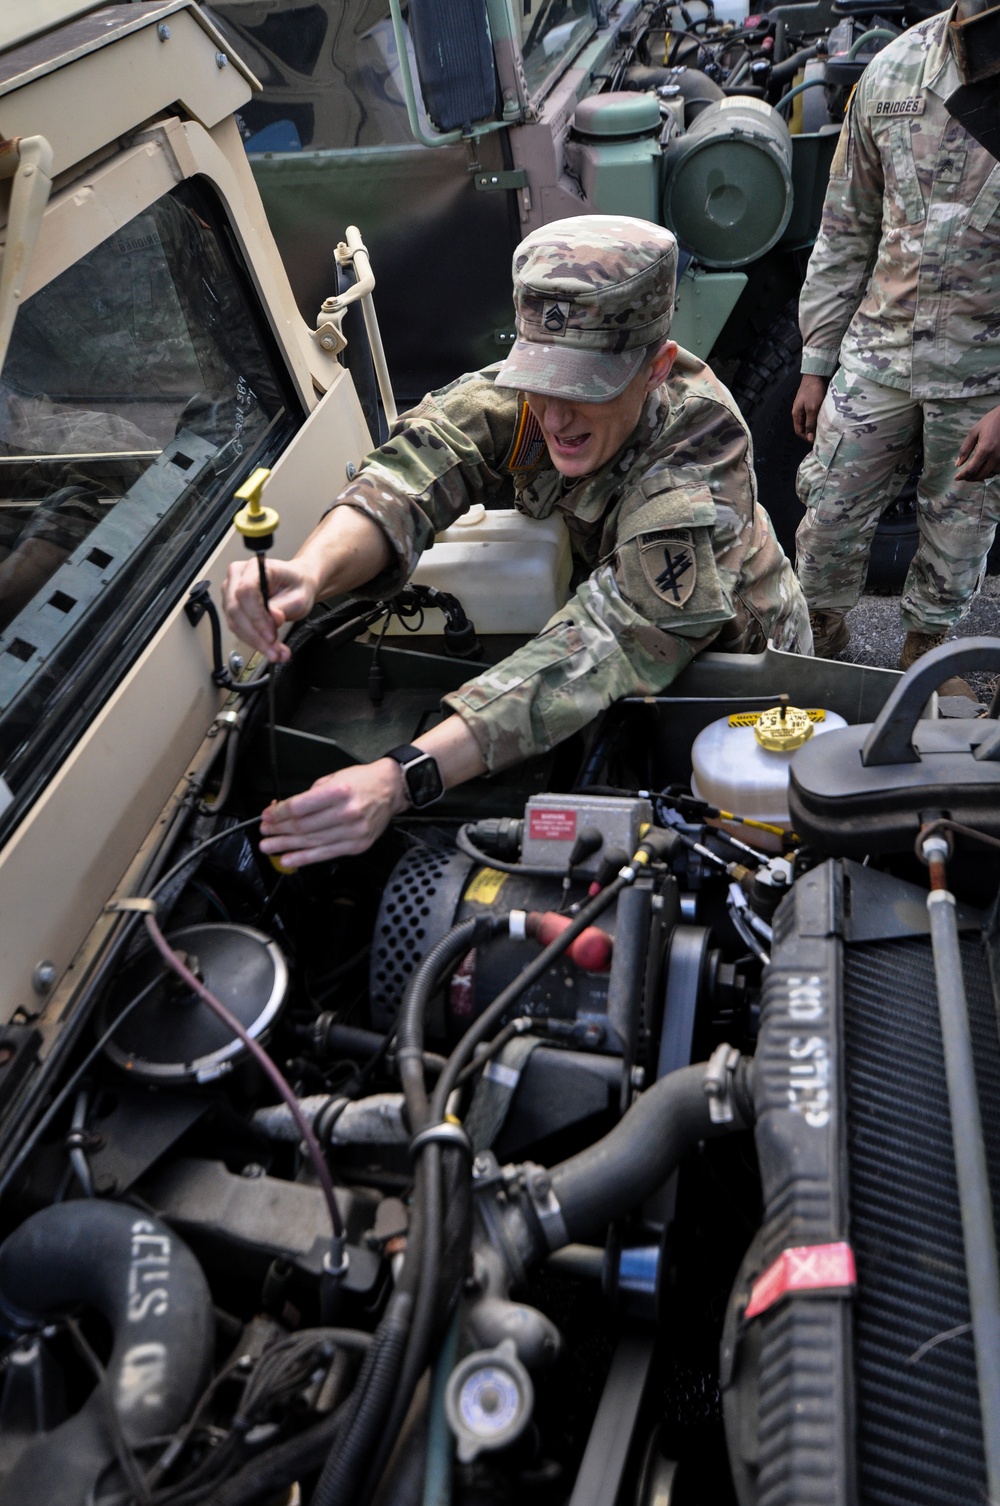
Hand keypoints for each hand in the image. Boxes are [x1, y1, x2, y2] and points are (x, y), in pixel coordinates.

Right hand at [221, 556, 319, 662]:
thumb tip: (273, 619)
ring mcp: (231, 592)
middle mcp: (237, 577)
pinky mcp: (232, 607)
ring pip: (235, 622)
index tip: (271, 634)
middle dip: (256, 635)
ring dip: (255, 642)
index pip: (245, 591)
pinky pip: (238, 628)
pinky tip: (268, 649)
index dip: (257, 616)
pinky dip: (253, 642)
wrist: (297, 585)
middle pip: (236, 609)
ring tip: (275, 653)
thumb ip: (284, 606)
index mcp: (254, 567)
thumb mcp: (299, 596)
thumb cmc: (297, 584)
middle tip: (274, 649)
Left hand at [258, 759, 407, 866]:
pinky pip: (326, 854)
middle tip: (264, 832)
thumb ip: (308, 796)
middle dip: (279, 830)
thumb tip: (282, 811)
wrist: (391, 789)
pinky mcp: (357, 845)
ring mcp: (354, 831)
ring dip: (286, 846)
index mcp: (339, 791)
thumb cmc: (362, 782)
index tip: (267, 816)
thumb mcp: (332, 779)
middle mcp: (347, 812)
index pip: (299, 807)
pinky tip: (289, 859)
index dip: (278, 814)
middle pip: (303, 826)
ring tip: (270, 847)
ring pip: (311, 842)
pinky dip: (304, 858)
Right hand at [792, 375, 829, 443]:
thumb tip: (809, 438)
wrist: (815, 375)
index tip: (816, 441)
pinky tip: (824, 417)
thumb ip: (810, 424)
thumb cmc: (813, 391)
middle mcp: (798, 411)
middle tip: (822, 435)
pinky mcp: (809, 402)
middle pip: (804, 426)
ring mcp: (803, 406)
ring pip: (809, 420)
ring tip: (824, 427)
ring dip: (815, 424)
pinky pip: (812, 414)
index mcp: (796, 414)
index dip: (807, 437)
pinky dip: (817, 417)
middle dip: (811, 432)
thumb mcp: (812, 409)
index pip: (799, 431)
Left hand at [955, 405, 999, 480]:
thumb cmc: (991, 421)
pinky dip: (990, 472)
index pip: (971, 470)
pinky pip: (997, 471)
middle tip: (963, 476)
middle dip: (970, 478)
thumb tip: (957, 464)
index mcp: (985, 449)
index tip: (956, 477)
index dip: (962, 476)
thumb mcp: (974, 432)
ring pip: (990, 475)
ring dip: (980, 475)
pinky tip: (984, 468)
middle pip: (980, 475)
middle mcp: (995, 457)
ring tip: (973, 472)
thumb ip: (965, 449)